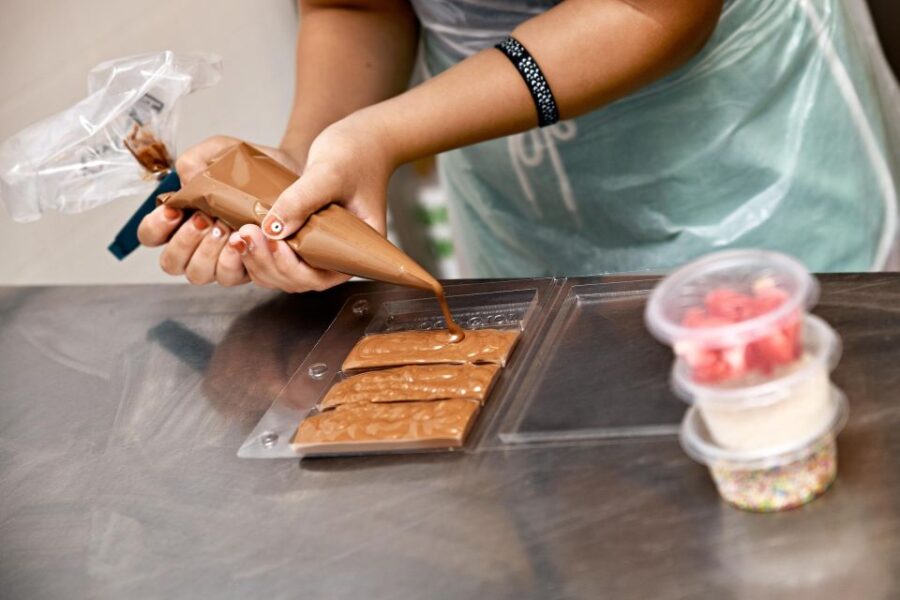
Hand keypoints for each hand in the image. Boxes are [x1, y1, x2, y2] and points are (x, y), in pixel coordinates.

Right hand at [137, 136, 299, 286]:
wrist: (291, 174)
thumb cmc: (250, 167)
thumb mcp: (220, 151)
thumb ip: (194, 161)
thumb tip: (183, 186)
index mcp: (181, 218)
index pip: (151, 235)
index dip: (155, 227)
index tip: (174, 210)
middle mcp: (196, 244)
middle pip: (171, 262)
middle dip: (185, 242)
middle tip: (205, 219)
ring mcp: (219, 259)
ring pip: (198, 274)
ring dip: (208, 253)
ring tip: (226, 227)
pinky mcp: (244, 268)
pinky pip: (229, 277)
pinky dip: (233, 260)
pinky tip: (243, 240)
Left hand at [231, 115, 394, 292]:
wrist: (361, 138)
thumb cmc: (357, 154)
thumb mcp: (328, 173)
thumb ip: (302, 200)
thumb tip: (273, 230)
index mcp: (357, 250)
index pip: (321, 276)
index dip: (293, 269)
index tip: (274, 243)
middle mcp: (338, 255)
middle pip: (298, 279)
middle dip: (268, 263)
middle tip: (245, 235)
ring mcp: (319, 247)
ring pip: (284, 271)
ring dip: (258, 259)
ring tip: (240, 234)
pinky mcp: (304, 236)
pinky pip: (278, 254)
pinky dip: (259, 249)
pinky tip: (242, 231)